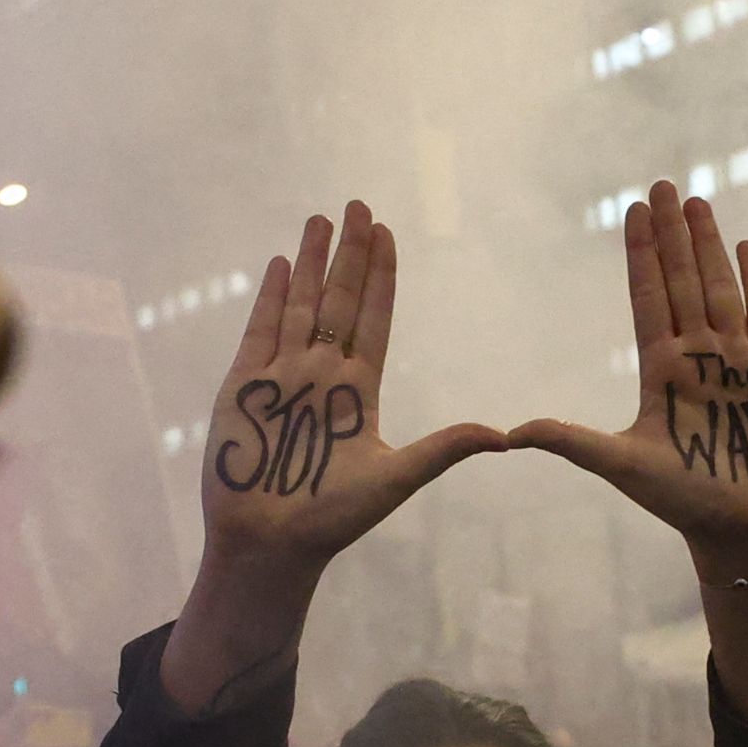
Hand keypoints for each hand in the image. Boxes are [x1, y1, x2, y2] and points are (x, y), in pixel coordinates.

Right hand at [196, 202, 499, 572]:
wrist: (269, 543)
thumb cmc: (333, 519)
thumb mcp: (396, 479)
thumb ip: (443, 449)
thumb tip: (503, 437)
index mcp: (359, 391)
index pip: (374, 319)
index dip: (382, 276)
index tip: (388, 234)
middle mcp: (322, 375)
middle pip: (340, 300)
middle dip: (351, 253)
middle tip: (360, 204)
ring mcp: (282, 377)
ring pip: (300, 305)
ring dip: (313, 262)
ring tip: (322, 219)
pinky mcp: (244, 386)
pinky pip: (259, 330)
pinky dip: (271, 296)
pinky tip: (283, 263)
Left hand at [510, 179, 747, 579]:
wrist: (747, 531)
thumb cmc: (685, 503)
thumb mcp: (624, 465)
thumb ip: (573, 441)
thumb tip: (512, 433)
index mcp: (661, 370)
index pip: (648, 297)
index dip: (642, 253)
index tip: (633, 210)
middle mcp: (699, 357)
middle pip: (683, 281)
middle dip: (674, 233)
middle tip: (662, 183)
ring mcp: (740, 362)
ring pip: (722, 289)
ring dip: (710, 246)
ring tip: (699, 201)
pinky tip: (745, 247)